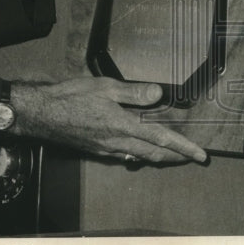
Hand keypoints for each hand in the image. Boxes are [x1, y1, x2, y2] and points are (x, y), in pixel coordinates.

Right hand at [9, 77, 207, 164]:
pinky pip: (124, 156)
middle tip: (190, 157)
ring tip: (170, 154)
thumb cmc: (70, 97)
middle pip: (154, 154)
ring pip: (140, 157)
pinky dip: (138, 155)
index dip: (183, 147)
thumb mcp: (103, 86)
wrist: (42, 114)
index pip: (161, 139)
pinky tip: (137, 150)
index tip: (201, 155)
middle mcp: (118, 142)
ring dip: (158, 157)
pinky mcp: (97, 150)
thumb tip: (158, 94)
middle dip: (175, 157)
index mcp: (123, 126)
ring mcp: (107, 149)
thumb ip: (132, 92)